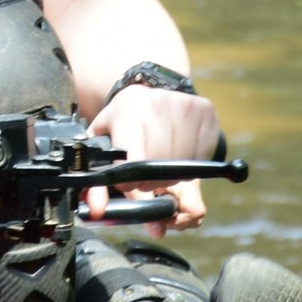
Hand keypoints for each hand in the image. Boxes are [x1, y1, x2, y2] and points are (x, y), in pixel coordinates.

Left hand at [85, 84, 220, 234]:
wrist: (147, 90)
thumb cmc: (121, 122)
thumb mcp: (102, 145)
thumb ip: (96, 182)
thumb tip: (96, 210)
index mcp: (125, 112)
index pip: (134, 162)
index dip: (132, 183)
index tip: (129, 185)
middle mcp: (156, 105)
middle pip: (161, 166)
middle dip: (151, 182)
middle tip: (144, 178)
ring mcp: (184, 106)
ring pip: (183, 164)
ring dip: (171, 175)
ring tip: (160, 165)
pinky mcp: (205, 111)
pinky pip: (202, 156)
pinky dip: (190, 164)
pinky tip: (178, 154)